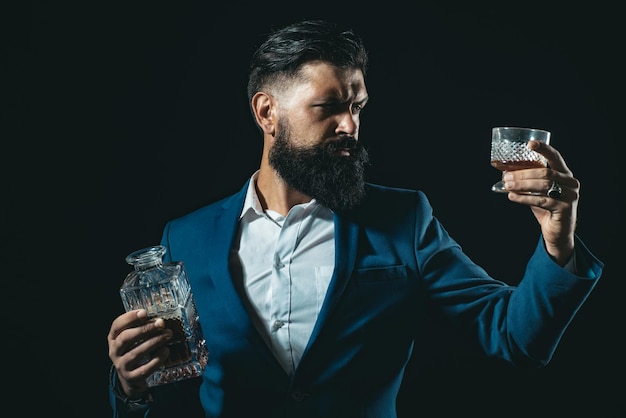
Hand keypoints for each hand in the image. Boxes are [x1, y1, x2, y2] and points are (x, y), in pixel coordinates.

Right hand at [107, 309, 171, 397]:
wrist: (131, 378)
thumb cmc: (134, 350)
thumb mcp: (132, 338)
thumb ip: (140, 327)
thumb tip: (159, 318)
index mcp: (113, 338)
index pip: (117, 325)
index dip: (130, 318)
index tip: (144, 313)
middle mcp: (114, 351)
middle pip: (126, 338)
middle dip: (144, 329)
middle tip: (161, 323)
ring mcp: (122, 366)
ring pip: (135, 353)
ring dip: (153, 342)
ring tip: (167, 335)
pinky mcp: (132, 377)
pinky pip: (144, 369)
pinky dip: (156, 360)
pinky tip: (166, 350)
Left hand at [502, 140, 577, 264]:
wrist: (557, 231)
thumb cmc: (546, 206)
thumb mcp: (536, 190)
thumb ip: (526, 180)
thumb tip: (504, 171)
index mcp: (564, 173)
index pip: (555, 157)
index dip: (543, 149)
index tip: (530, 144)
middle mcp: (570, 182)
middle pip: (545, 173)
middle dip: (523, 173)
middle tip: (506, 176)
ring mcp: (570, 195)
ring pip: (543, 186)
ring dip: (522, 185)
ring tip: (507, 185)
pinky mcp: (564, 208)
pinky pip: (541, 200)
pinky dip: (524, 198)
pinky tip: (512, 197)